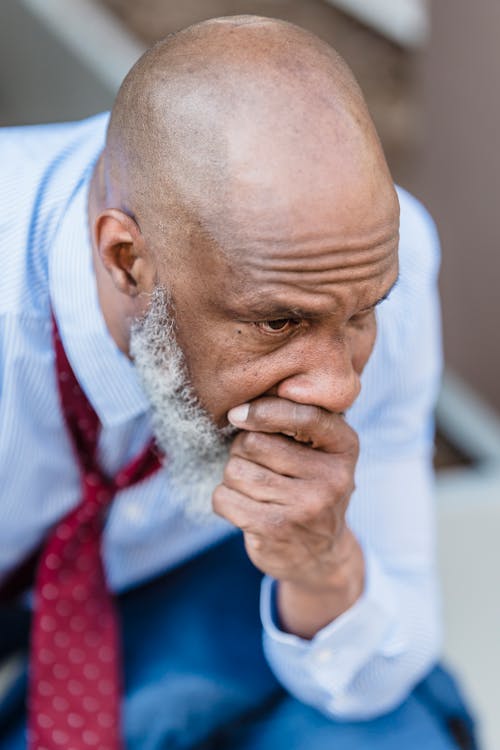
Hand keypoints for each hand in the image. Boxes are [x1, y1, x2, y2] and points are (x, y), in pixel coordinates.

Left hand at [212, 397, 364, 637]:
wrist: (322, 556)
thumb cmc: (312, 488)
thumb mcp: (323, 452)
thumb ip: (297, 421)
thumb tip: (240, 408)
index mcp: (345, 447)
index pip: (304, 416)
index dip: (263, 411)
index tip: (238, 414)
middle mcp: (331, 477)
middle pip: (254, 443)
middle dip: (242, 450)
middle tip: (256, 465)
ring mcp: (305, 507)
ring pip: (235, 470)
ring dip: (233, 477)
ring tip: (254, 488)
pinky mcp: (276, 530)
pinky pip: (224, 498)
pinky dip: (224, 499)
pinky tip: (244, 507)